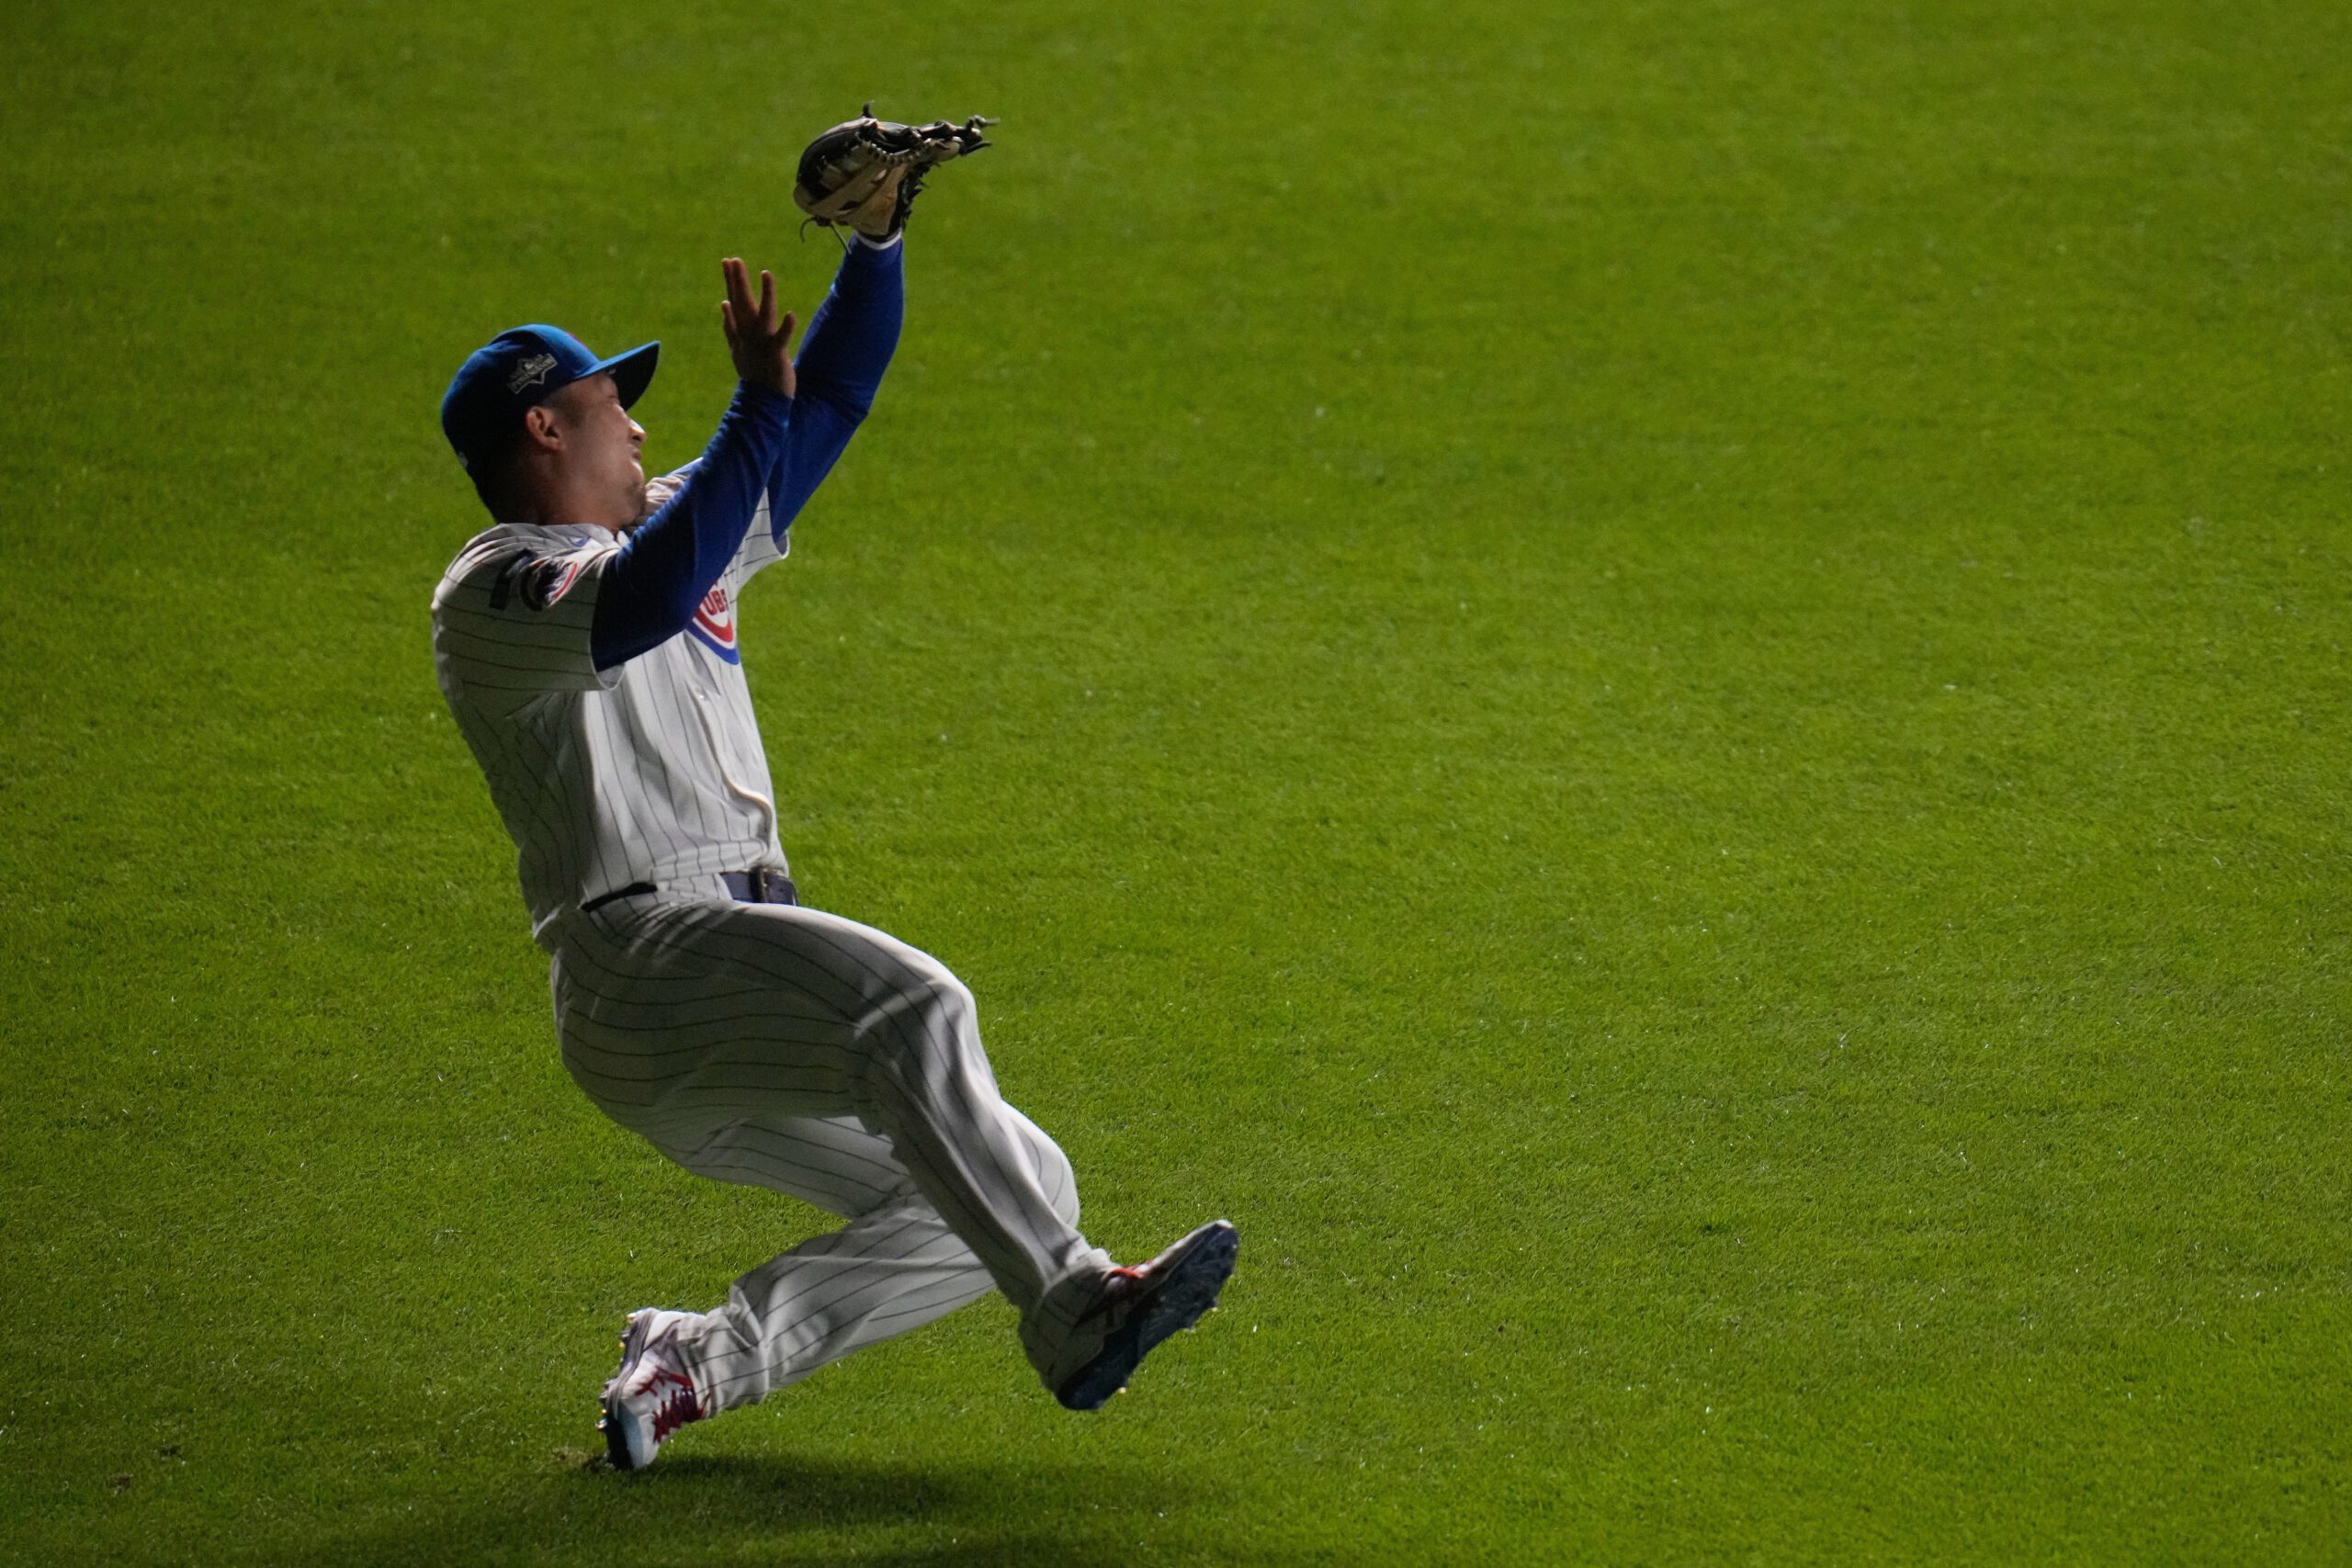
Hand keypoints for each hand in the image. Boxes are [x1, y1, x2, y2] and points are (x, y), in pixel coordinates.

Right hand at [720, 257, 797, 397]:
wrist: (761, 402)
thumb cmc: (753, 372)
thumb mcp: (736, 348)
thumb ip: (730, 326)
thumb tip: (724, 304)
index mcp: (740, 332)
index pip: (733, 301)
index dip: (730, 281)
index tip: (727, 260)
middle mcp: (748, 335)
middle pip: (742, 304)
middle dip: (737, 281)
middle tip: (733, 259)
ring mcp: (761, 344)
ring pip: (762, 315)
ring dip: (765, 295)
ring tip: (766, 274)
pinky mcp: (776, 355)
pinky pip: (781, 339)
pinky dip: (786, 328)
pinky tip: (792, 315)